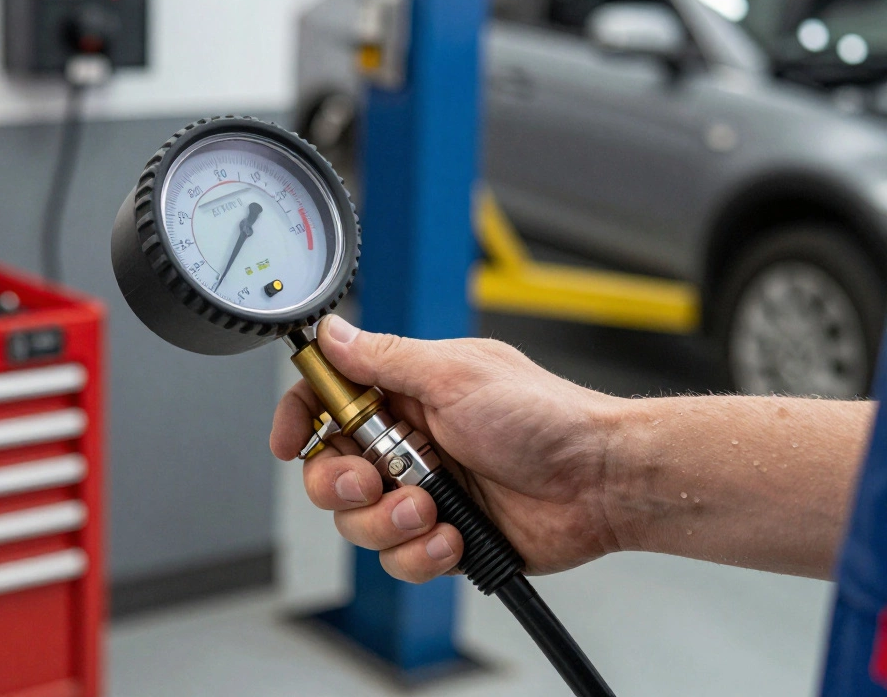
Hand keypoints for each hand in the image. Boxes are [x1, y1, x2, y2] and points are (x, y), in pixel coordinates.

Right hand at [270, 315, 625, 582]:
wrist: (601, 482)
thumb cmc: (546, 417)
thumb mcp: (456, 374)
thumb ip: (384, 359)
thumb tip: (332, 334)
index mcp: (404, 394)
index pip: (326, 401)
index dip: (299, 419)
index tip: (289, 441)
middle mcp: (406, 443)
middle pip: (329, 471)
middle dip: (341, 484)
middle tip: (373, 482)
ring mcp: (423, 492)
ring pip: (358, 522)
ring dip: (388, 522)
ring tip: (432, 510)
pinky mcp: (441, 536)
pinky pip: (398, 558)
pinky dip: (421, 553)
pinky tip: (453, 538)